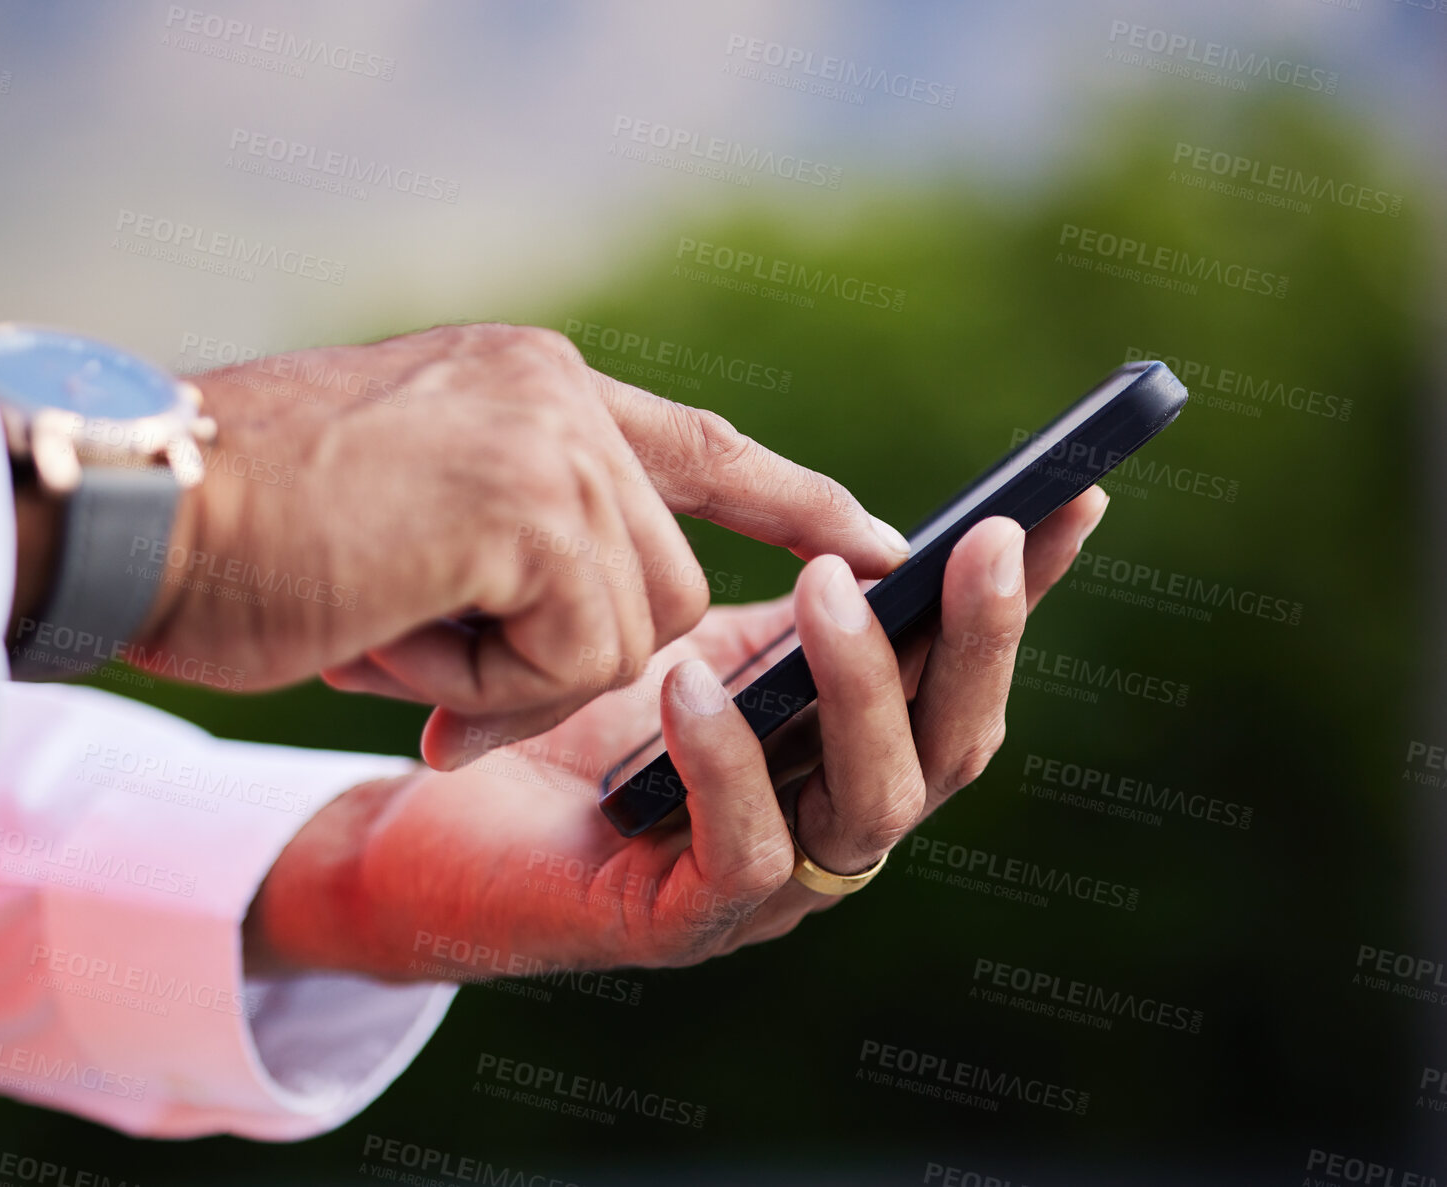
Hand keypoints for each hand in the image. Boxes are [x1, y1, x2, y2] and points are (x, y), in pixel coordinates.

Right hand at [135, 324, 909, 766]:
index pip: (699, 444)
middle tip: (426, 641)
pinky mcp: (528, 505)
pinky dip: (481, 681)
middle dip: (568, 654)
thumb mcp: (417, 515)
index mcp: (532, 384)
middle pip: (662, 580)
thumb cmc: (248, 533)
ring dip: (508, 667)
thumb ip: (528, 542)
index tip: (878, 542)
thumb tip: (612, 634)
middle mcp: (556, 391)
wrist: (129, 511)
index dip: (792, 501)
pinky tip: (388, 616)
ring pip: (626, 625)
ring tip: (385, 610)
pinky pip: (575, 655)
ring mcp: (549, 440)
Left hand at [245, 490, 1106, 978]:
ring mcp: (765, 886)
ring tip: (825, 591)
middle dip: (979, 641)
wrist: (430, 817)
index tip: (1074, 498)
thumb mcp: (693, 630)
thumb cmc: (565, 716)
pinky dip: (730, 764)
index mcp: (842, 747)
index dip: (1027, 596)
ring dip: (866, 691)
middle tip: (980, 541)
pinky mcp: (677, 924)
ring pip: (876, 807)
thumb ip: (781, 596)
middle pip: (954, 748)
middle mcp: (826, 821)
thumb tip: (878, 533)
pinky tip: (689, 682)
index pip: (960, 674)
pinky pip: (742, 855)